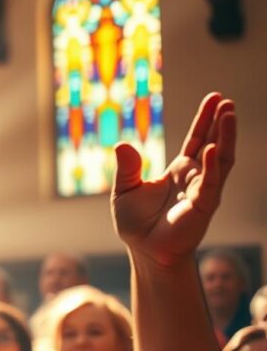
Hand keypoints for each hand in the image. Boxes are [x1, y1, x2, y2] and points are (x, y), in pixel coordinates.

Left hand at [111, 93, 235, 265]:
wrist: (145, 251)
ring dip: (225, 137)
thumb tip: (122, 144)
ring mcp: (203, 190)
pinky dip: (213, 165)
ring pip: (220, 159)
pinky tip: (213, 147)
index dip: (205, 120)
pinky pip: (211, 182)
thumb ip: (126, 168)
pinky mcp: (203, 206)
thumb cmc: (136, 223)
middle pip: (212, 143)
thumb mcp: (125, 190)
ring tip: (229, 114)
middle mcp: (196, 177)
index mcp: (179, 170)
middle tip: (226, 101)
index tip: (215, 99)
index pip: (196, 139)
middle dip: (219, 122)